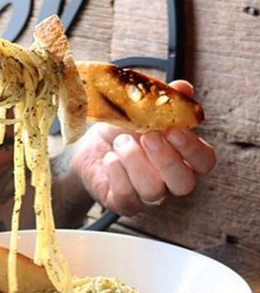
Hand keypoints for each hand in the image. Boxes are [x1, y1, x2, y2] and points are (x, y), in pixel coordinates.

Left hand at [72, 81, 215, 215]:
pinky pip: (125, 195)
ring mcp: (146, 196)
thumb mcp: (141, 110)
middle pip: (184, 184)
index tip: (174, 130)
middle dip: (166, 159)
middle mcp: (169, 182)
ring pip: (153, 190)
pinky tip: (110, 158)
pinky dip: (116, 171)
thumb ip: (164, 101)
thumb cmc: (121, 130)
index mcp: (182, 158)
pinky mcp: (122, 203)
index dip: (193, 148)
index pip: (205, 162)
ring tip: (121, 142)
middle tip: (148, 136)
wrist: (88, 144)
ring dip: (135, 160)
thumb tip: (183, 88)